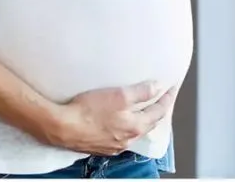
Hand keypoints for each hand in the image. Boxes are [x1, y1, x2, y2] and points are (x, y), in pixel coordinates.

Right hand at [50, 81, 176, 155]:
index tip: (172, 89)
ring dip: (141, 120)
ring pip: (134, 131)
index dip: (167, 99)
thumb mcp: (119, 95)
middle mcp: (127, 140)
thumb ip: (141, 92)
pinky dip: (126, 126)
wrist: (61, 127)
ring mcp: (113, 146)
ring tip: (143, 109)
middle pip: (148, 124)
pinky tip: (121, 121)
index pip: (158, 112)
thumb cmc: (88, 111)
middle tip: (161, 99)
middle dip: (156, 111)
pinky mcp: (100, 146)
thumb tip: (157, 88)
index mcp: (135, 127)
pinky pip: (120, 136)